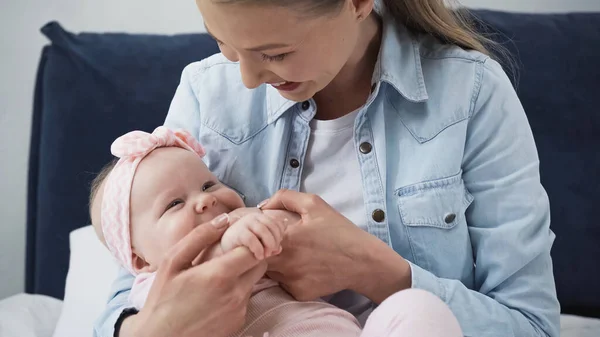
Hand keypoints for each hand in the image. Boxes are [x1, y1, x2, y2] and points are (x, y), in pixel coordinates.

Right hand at [120, 216, 266, 336]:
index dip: (250, 242)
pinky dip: (235, 295)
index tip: (238, 240)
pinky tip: (215, 298)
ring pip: (253, 283)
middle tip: (228, 257)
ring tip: (216, 279)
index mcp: (220, 274)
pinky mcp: (239, 323)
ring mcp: (239, 310)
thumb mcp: (172, 263)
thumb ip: (199, 237)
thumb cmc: (162, 300)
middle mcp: (236, 294)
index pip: (255, 249)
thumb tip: (224, 219)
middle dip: (249, 256)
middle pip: (260, 265)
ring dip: (242, 276)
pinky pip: (245, 301)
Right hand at [221, 212, 288, 259]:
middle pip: (272, 225)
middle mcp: (252, 217)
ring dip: (268, 244)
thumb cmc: (245, 247)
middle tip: (273, 252)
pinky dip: (258, 249)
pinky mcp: (236, 233)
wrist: (224, 251)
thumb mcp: (261, 243)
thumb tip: (282, 241)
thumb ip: (272, 241)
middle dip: (275, 240)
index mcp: (260, 217)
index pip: (277, 223)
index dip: (280, 235)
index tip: (277, 246)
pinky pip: (251, 239)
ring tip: (266, 255)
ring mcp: (244, 223)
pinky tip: (259, 256)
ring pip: (263, 230)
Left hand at [261, 190, 411, 303]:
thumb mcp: (314, 204)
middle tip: (276, 244)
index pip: (254, 238)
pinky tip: (303, 269)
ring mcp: (290, 280)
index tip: (262, 232)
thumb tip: (262, 205)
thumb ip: (284, 198)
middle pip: (257, 258)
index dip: (255, 235)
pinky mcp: (299, 293)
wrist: (363, 262)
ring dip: (274, 265)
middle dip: (262, 251)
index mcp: (285, 238)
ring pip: (269, 273)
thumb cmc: (339, 230)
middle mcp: (284, 262)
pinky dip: (288, 278)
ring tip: (292, 255)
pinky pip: (284, 286)